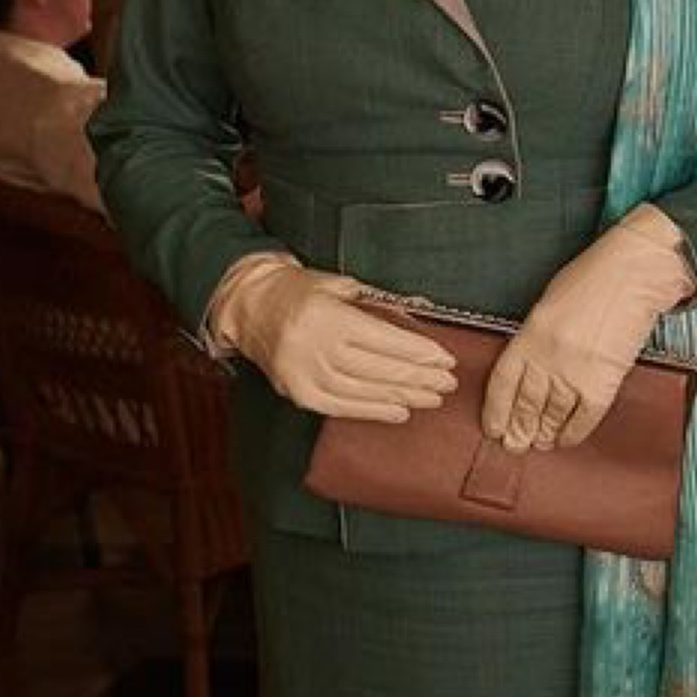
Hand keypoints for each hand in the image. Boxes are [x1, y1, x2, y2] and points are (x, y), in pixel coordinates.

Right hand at [213, 256, 456, 421]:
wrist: (248, 305)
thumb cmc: (299, 290)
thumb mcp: (340, 285)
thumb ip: (380, 302)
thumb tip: (423, 313)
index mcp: (327, 316)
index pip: (384, 339)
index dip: (419, 352)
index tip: (445, 359)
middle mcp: (314, 347)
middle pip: (378, 369)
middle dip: (419, 378)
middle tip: (448, 383)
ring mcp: (303, 374)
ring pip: (363, 392)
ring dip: (403, 397)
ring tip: (432, 399)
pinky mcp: (297, 393)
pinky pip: (341, 407)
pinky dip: (372, 411)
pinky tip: (398, 411)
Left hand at [484, 205, 696, 448]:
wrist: (634, 272)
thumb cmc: (593, 278)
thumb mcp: (549, 304)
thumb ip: (536, 337)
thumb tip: (530, 370)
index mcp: (529, 334)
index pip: (504, 383)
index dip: (496, 411)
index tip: (494, 428)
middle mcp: (548, 356)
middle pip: (526, 404)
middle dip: (519, 429)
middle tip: (515, 445)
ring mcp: (576, 370)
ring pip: (553, 414)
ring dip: (544, 433)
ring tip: (539, 444)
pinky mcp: (604, 380)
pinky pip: (584, 417)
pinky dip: (574, 432)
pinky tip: (565, 439)